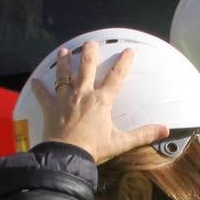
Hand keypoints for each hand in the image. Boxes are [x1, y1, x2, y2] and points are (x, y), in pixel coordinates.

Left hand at [30, 42, 167, 163]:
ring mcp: (65, 99)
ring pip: (64, 75)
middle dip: (90, 53)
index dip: (124, 62)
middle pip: (87, 67)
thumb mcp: (121, 142)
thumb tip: (165, 130)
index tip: (128, 51)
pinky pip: (43, 95)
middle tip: (91, 42)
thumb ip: (144, 134)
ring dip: (64, 62)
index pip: (116, 77)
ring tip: (64, 52)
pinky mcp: (50, 108)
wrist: (67, 156)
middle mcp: (83, 94)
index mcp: (102, 100)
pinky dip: (38, 89)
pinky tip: (34, 81)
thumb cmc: (93, 149)